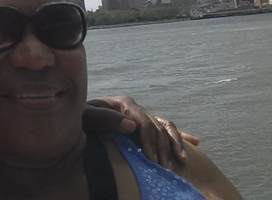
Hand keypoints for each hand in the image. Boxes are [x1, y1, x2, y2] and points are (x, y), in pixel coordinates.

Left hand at [84, 96, 198, 168]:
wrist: (77, 119)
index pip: (143, 121)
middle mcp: (135, 108)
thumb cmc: (80, 118)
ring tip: (180, 162)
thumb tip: (132, 125)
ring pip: (166, 127)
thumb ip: (107, 118)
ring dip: (174, 144)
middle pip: (157, 126)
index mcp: (124, 104)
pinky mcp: (144, 124)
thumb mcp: (88, 116)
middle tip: (164, 167)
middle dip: (162, 148)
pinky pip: (166, 127)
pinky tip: (194, 142)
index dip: (149, 140)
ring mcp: (141, 115)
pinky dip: (179, 136)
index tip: (151, 158)